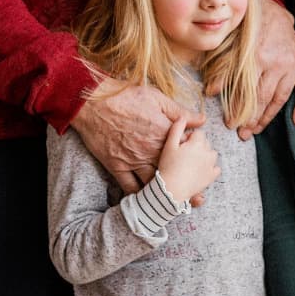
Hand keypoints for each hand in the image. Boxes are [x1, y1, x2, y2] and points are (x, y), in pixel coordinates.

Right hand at [71, 79, 203, 195]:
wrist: (92, 103)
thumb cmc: (125, 97)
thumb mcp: (157, 98)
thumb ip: (181, 112)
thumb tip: (202, 120)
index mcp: (164, 134)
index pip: (186, 151)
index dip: (194, 159)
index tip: (198, 164)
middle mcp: (150, 150)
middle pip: (173, 171)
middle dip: (183, 181)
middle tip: (192, 191)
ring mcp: (133, 160)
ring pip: (153, 183)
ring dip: (163, 191)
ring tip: (172, 197)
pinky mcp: (116, 166)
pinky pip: (130, 187)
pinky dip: (140, 195)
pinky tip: (148, 198)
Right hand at [156, 114, 220, 202]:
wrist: (170, 190)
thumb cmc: (167, 167)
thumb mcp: (169, 145)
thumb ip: (177, 129)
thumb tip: (182, 118)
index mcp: (197, 143)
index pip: (199, 133)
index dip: (189, 138)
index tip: (180, 145)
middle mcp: (208, 152)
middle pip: (205, 143)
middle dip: (197, 146)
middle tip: (183, 156)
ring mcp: (211, 165)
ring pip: (211, 155)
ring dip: (204, 156)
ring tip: (190, 163)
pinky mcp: (211, 177)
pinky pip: (215, 169)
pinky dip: (209, 169)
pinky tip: (198, 171)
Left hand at [208, 0, 294, 137]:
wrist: (272, 13)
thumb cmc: (249, 30)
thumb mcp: (232, 46)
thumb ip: (223, 69)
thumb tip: (210, 92)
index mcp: (258, 58)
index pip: (248, 92)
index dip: (239, 110)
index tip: (231, 124)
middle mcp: (277, 64)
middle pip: (264, 99)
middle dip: (252, 118)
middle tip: (243, 134)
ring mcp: (292, 66)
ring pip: (281, 98)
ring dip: (269, 117)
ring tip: (258, 130)